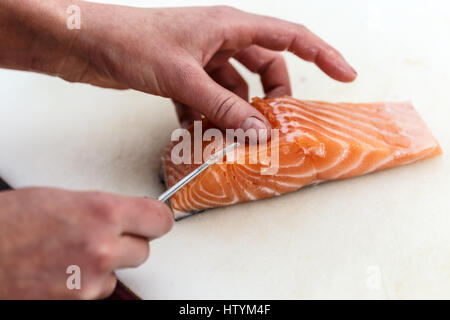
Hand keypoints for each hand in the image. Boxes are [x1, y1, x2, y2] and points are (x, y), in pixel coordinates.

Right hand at [0, 187, 172, 298]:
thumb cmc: (10, 222)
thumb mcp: (64, 199)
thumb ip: (103, 209)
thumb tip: (126, 214)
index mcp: (102, 212)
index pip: (159, 219)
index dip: (157, 218)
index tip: (155, 219)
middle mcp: (101, 247)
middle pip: (144, 250)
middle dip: (128, 243)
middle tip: (106, 236)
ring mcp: (90, 279)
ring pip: (120, 272)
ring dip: (107, 265)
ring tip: (74, 252)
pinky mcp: (79, 300)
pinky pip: (99, 290)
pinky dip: (88, 283)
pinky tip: (64, 270)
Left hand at [1, 2, 355, 130]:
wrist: (87, 45)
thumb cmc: (131, 42)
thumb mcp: (183, 77)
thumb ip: (221, 106)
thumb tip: (256, 130)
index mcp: (229, 26)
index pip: (289, 37)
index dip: (321, 54)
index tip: (345, 74)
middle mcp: (221, 40)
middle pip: (264, 69)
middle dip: (270, 98)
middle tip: (270, 126)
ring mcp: (203, 59)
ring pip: (235, 90)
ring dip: (234, 114)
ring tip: (230, 137)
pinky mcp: (185, 76)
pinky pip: (209, 99)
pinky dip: (207, 117)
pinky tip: (198, 133)